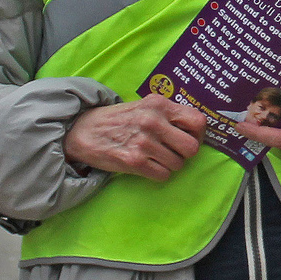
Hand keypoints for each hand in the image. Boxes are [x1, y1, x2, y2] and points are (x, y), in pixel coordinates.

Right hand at [63, 96, 208, 180]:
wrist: (82, 131)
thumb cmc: (117, 120)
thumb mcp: (144, 106)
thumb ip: (168, 114)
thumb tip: (197, 129)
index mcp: (159, 105)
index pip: (198, 121)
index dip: (199, 135)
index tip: (190, 139)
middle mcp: (153, 121)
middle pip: (192, 148)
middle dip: (185, 154)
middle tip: (173, 151)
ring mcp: (144, 142)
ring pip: (178, 164)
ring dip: (169, 164)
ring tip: (155, 157)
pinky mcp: (134, 161)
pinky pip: (163, 175)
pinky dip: (158, 174)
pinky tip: (147, 165)